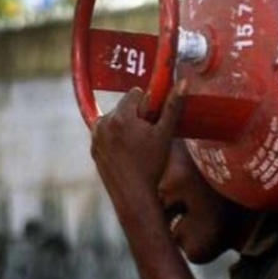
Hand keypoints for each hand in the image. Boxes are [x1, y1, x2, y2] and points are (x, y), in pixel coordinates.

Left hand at [90, 80, 186, 218]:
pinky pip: (107, 133)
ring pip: (115, 119)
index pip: (135, 94)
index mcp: (120, 116)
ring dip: (126, 126)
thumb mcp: (165, 134)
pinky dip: (117, 138)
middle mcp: (103, 123)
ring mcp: (95, 136)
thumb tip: (183, 83)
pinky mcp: (93, 148)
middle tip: (148, 137)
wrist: (133, 195)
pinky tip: (128, 154)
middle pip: (125, 106)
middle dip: (137, 116)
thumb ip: (172, 106)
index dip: (148, 106)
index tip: (153, 122)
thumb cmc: (151, 165)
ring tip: (137, 147)